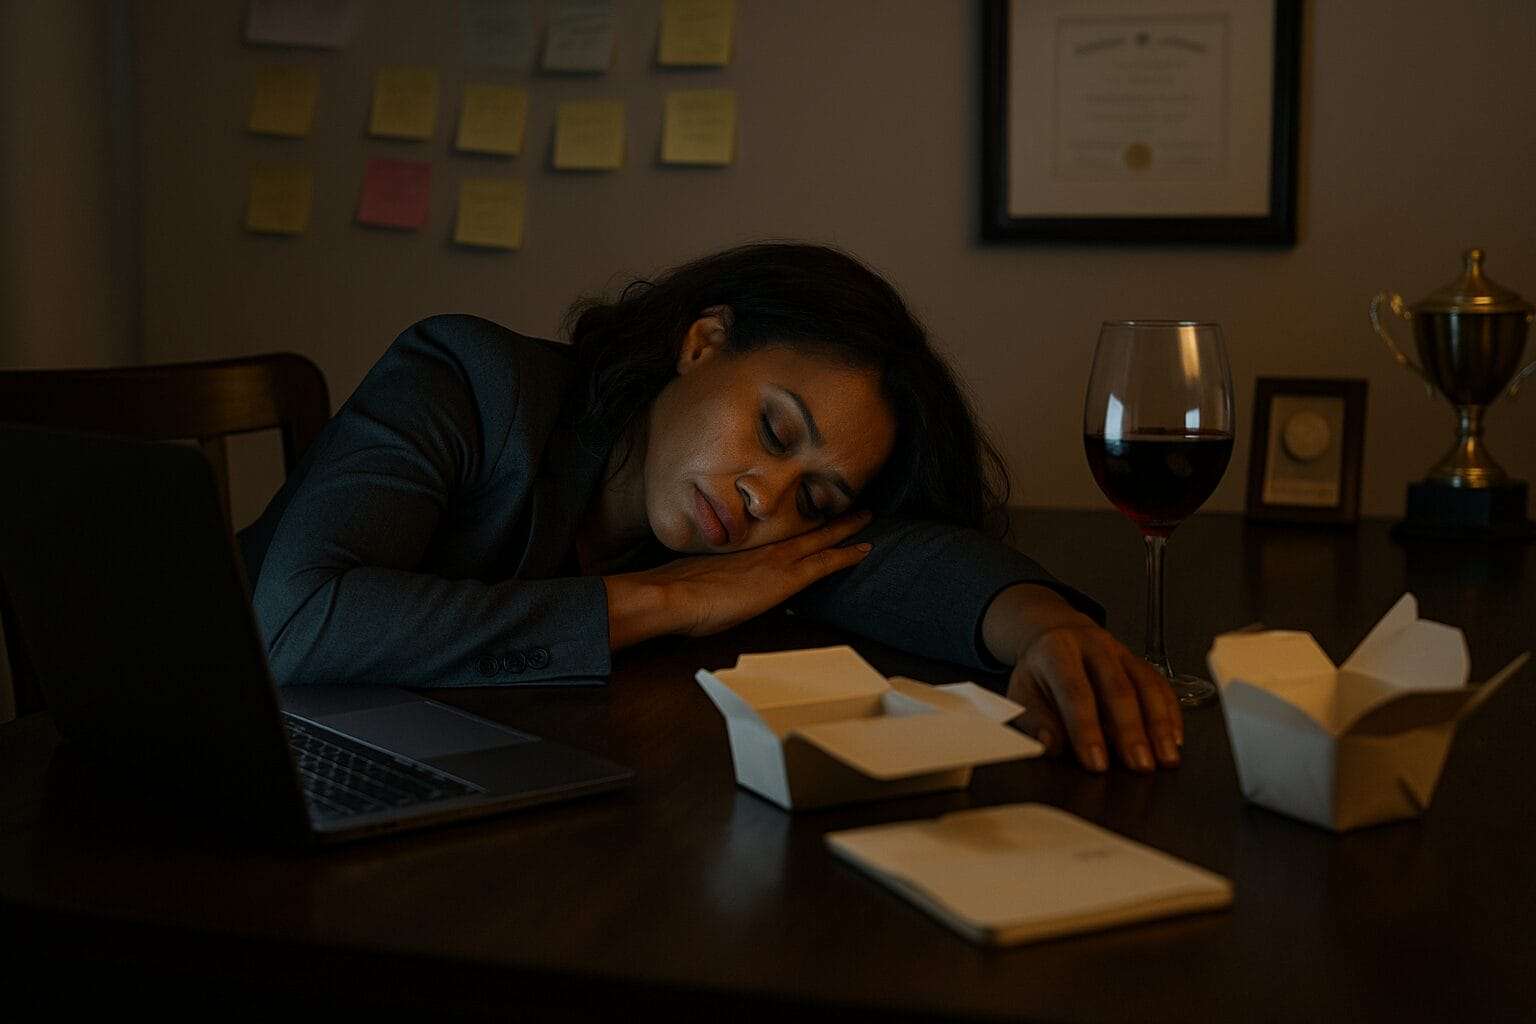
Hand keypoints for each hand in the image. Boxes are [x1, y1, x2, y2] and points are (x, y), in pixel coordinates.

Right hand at [604, 511, 872, 645]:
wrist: (672, 596)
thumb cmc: (674, 592)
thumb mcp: (694, 578)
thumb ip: (708, 575)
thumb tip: (706, 583)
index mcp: (741, 546)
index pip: (775, 531)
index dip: (794, 522)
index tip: (807, 512)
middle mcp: (761, 547)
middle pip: (800, 527)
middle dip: (825, 515)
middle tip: (848, 501)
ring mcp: (775, 560)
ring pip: (819, 538)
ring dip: (843, 527)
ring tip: (865, 516)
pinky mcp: (786, 578)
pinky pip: (824, 563)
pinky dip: (846, 555)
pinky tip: (864, 550)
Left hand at [1008, 622, 1183, 773]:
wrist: (1054, 636)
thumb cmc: (1039, 673)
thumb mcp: (1022, 693)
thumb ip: (1035, 721)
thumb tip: (1051, 745)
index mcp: (1057, 651)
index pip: (1074, 692)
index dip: (1086, 729)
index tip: (1096, 763)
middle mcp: (1093, 645)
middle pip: (1117, 688)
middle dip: (1131, 731)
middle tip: (1139, 766)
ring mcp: (1120, 651)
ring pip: (1146, 685)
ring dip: (1159, 725)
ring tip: (1166, 758)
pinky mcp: (1140, 661)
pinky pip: (1161, 686)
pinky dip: (1171, 714)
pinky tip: (1174, 739)